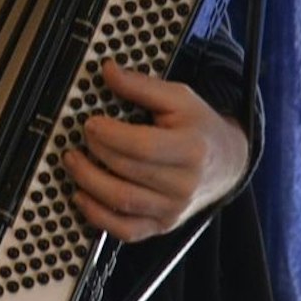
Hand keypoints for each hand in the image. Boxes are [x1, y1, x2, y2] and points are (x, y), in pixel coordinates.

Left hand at [64, 59, 249, 242]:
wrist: (228, 163)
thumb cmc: (199, 128)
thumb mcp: (178, 98)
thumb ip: (142, 85)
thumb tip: (107, 70)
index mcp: (192, 150)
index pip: (142, 147)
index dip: (110, 135)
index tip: (90, 122)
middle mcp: (185, 185)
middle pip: (127, 171)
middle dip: (95, 152)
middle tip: (79, 137)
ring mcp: (174, 210)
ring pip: (121, 201)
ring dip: (88, 182)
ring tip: (72, 161)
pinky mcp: (163, 226)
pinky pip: (125, 231)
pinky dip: (98, 217)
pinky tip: (81, 196)